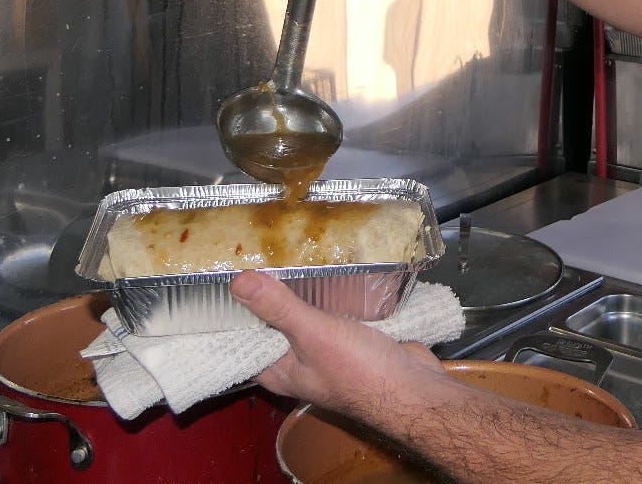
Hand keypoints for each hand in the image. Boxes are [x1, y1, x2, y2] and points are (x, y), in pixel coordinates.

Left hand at [231, 270, 447, 417]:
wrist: (412, 388)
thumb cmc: (358, 370)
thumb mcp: (312, 335)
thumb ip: (278, 308)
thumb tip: (237, 282)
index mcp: (278, 370)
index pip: (245, 339)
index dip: (236, 309)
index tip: (229, 274)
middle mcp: (299, 362)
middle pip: (277, 323)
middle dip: (274, 291)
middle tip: (264, 253)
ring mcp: (329, 351)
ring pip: (308, 315)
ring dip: (306, 290)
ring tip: (294, 253)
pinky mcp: (354, 339)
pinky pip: (336, 313)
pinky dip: (333, 294)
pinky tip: (334, 270)